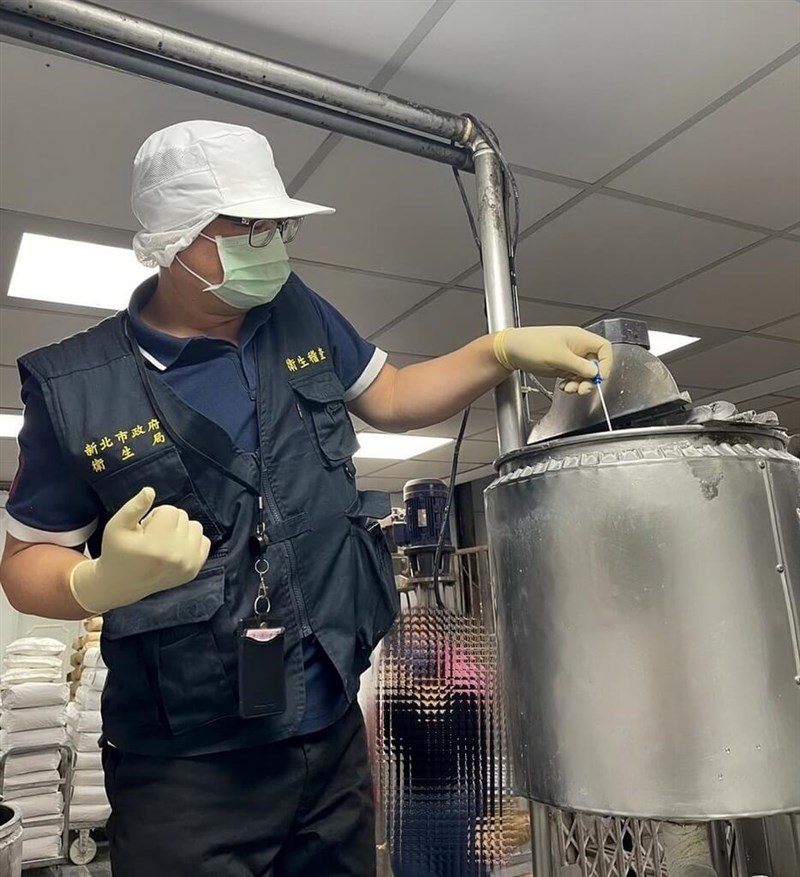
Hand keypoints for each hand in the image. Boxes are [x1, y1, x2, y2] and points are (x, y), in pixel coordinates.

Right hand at [69, 487, 210, 613]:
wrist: (122, 584)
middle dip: (167, 522)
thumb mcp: (116, 526)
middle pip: (182, 516)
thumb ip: (134, 507)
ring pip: (195, 526)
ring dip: (180, 530)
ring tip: (163, 543)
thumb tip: (150, 490)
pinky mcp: (195, 570)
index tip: (144, 529)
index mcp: (156, 546)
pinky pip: (204, 541)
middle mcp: (176, 556)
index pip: (169, 510)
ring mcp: (188, 565)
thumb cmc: (117, 552)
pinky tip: (175, 549)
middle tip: (151, 537)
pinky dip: (191, 541)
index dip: (155, 516)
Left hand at [493, 326, 612, 394]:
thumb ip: (578, 365)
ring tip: (570, 388)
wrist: (512, 350)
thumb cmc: (531, 344)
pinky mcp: (562, 366)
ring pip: (585, 373)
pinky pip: (574, 377)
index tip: (599, 377)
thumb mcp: (557, 356)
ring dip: (580, 383)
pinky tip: (564, 386)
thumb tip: (595, 372)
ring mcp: (570, 357)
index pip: (604, 349)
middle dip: (590, 378)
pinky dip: (572, 384)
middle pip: (595, 364)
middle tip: (582, 389)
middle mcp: (577, 347)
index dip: (606, 364)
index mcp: (580, 338)